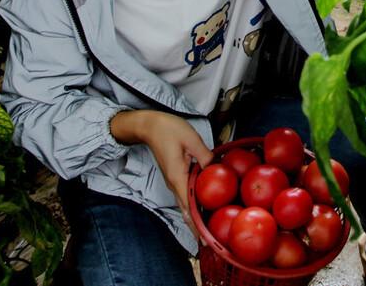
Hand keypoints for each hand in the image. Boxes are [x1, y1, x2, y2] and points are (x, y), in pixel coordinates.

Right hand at [111, 110, 212, 235]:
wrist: (149, 126)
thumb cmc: (168, 130)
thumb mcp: (191, 139)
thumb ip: (205, 156)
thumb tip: (216, 168)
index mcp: (177, 176)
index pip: (188, 205)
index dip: (196, 222)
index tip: (203, 237)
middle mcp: (173, 183)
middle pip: (184, 210)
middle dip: (195, 225)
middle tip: (207, 239)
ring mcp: (172, 181)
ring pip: (183, 204)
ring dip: (193, 216)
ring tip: (205, 228)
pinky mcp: (173, 176)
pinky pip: (182, 195)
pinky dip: (190, 205)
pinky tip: (199, 207)